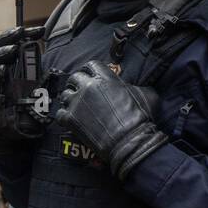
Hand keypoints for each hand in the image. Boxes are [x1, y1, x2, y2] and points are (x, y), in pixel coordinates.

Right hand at [0, 25, 44, 145]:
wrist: (15, 135)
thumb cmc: (25, 108)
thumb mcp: (36, 85)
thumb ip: (39, 69)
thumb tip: (52, 55)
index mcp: (6, 64)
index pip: (10, 43)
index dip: (22, 33)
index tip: (40, 29)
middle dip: (9, 38)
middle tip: (22, 33)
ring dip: (0, 53)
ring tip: (13, 49)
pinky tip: (3, 70)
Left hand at [56, 61, 165, 181]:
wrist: (130, 141)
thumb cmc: (140, 118)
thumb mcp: (147, 95)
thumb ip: (136, 86)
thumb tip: (134, 87)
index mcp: (105, 78)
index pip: (91, 65)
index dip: (90, 70)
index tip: (90, 75)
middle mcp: (88, 86)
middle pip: (74, 78)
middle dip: (77, 83)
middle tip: (81, 90)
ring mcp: (77, 103)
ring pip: (65, 95)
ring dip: (70, 99)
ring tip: (75, 105)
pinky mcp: (71, 119)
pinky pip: (60, 113)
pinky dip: (64, 115)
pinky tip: (70, 119)